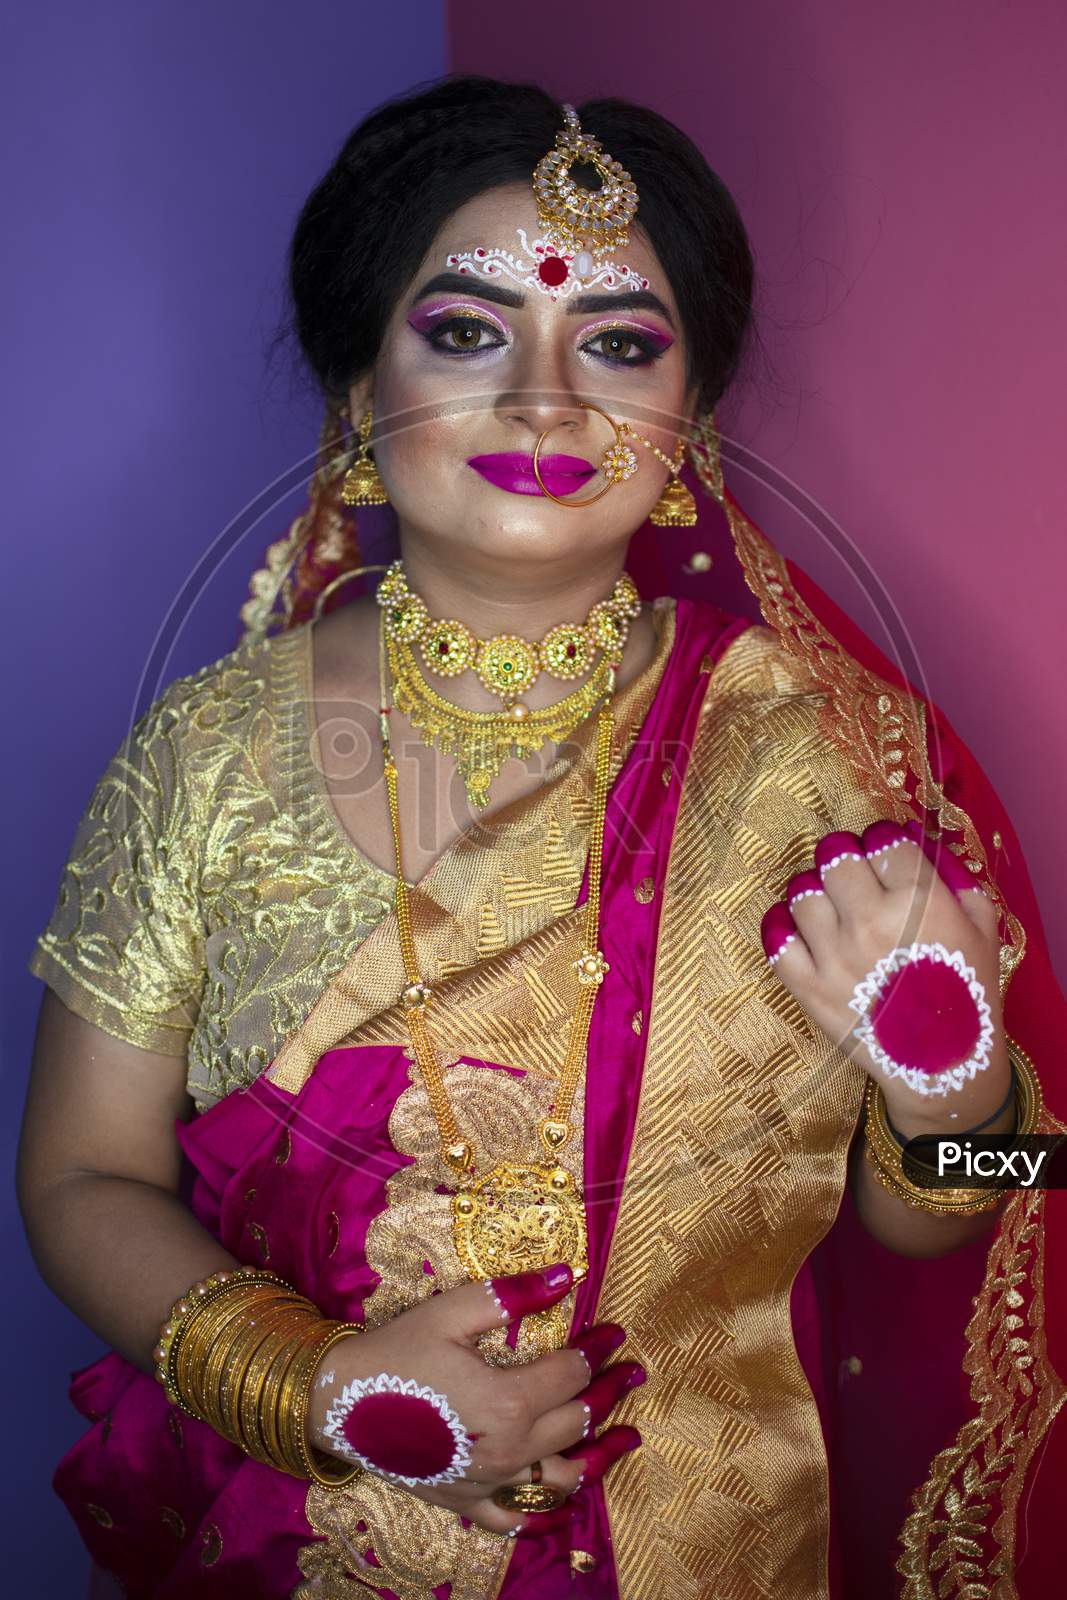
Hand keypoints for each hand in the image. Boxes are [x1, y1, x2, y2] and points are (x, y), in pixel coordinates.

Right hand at [306, 1263, 643, 1536]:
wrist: (337, 1403)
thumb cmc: (395, 1351)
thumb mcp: (452, 1312)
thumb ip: (512, 1296)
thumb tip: (566, 1276)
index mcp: (508, 1402)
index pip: (572, 1373)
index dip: (598, 1349)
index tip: (616, 1331)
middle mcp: (508, 1451)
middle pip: (577, 1421)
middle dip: (611, 1393)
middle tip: (634, 1373)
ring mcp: (489, 1485)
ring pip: (563, 1480)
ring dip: (601, 1456)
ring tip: (629, 1437)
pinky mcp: (467, 1504)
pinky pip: (519, 1521)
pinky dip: (549, 1515)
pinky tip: (568, 1504)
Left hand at [760, 819, 1010, 1138]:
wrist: (943, 1065)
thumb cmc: (968, 991)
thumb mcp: (982, 927)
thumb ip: (954, 877)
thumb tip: (916, 844)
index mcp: (918, 902)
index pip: (881, 841)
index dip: (881, 842)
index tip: (882, 854)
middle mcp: (871, 922)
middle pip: (834, 857)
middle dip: (842, 857)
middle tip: (852, 874)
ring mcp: (834, 955)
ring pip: (801, 891)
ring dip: (813, 889)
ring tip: (829, 904)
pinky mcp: (807, 986)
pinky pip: (775, 937)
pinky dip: (780, 924)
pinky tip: (797, 925)